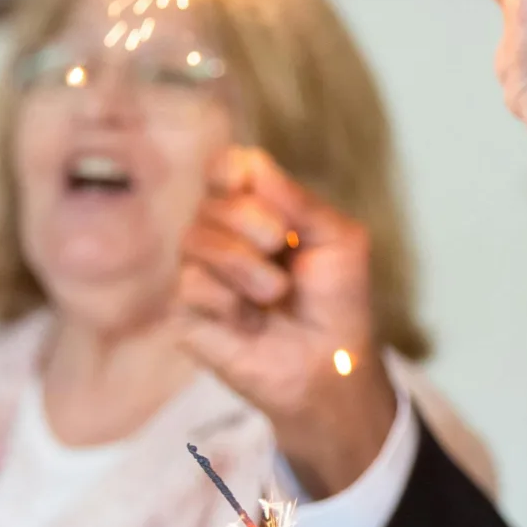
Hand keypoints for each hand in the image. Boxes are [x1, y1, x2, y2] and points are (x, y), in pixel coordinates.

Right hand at [177, 146, 397, 496]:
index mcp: (258, 211)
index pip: (224, 169)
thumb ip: (299, 200)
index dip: (231, 170)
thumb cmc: (338, 301)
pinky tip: (250, 321)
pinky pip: (190, 285)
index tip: (248, 181)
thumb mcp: (340, 240)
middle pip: (211, 201)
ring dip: (244, 264)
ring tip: (276, 292)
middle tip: (283, 245)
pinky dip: (229, 301)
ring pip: (194, 240)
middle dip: (251, 220)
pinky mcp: (186, 313)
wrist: (332, 364)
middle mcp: (221, 235)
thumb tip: (251, 162)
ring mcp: (200, 273)